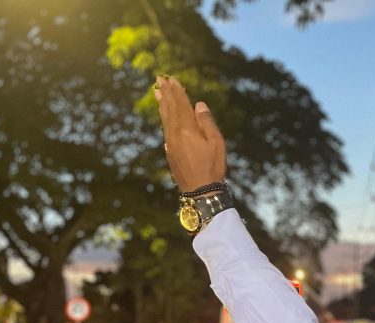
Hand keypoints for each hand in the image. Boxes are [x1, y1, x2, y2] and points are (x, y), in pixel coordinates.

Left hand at [155, 76, 226, 191]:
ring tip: (158, 93)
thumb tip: (198, 104)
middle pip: (170, 109)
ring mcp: (171, 144)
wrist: (200, 191)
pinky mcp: (171, 153)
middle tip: (159, 80)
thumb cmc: (212, 166)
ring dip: (162, 105)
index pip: (181, 105)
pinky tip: (164, 117)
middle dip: (166, 94)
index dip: (177, 91)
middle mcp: (175, 134)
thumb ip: (206, 122)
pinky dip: (164, 119)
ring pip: (165, 119)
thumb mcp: (216, 142)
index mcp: (187, 129)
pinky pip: (166, 130)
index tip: (172, 79)